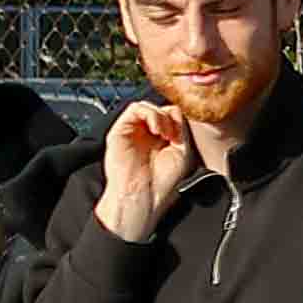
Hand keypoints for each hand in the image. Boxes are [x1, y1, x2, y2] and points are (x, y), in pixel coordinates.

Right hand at [96, 100, 192, 243]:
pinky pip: (135, 108)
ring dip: (161, 116)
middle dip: (171, 119)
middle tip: (173, 137)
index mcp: (162, 139)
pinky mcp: (120, 130)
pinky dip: (150, 113)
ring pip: (148, 106)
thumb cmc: (162, 182)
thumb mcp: (182, 151)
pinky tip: (156, 129)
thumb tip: (176, 110)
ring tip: (165, 134)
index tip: (182, 136)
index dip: (179, 121)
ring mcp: (132, 131)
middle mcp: (146, 134)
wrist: (143, 195)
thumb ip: (180, 128)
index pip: (171, 115)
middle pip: (160, 108)